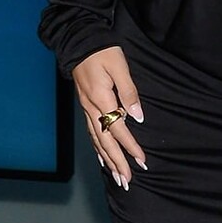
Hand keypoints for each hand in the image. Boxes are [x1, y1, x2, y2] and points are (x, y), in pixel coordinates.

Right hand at [71, 45, 146, 187]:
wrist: (79, 41)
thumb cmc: (103, 51)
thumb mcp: (119, 67)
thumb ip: (129, 92)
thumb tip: (137, 116)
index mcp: (101, 99)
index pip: (119, 129)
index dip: (131, 147)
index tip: (142, 161)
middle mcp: (91, 108)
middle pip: (105, 142)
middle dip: (117, 162)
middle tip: (127, 181)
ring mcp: (87, 108)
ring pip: (97, 140)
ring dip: (107, 160)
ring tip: (117, 177)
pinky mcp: (86, 106)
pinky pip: (92, 133)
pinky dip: (97, 148)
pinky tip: (102, 158)